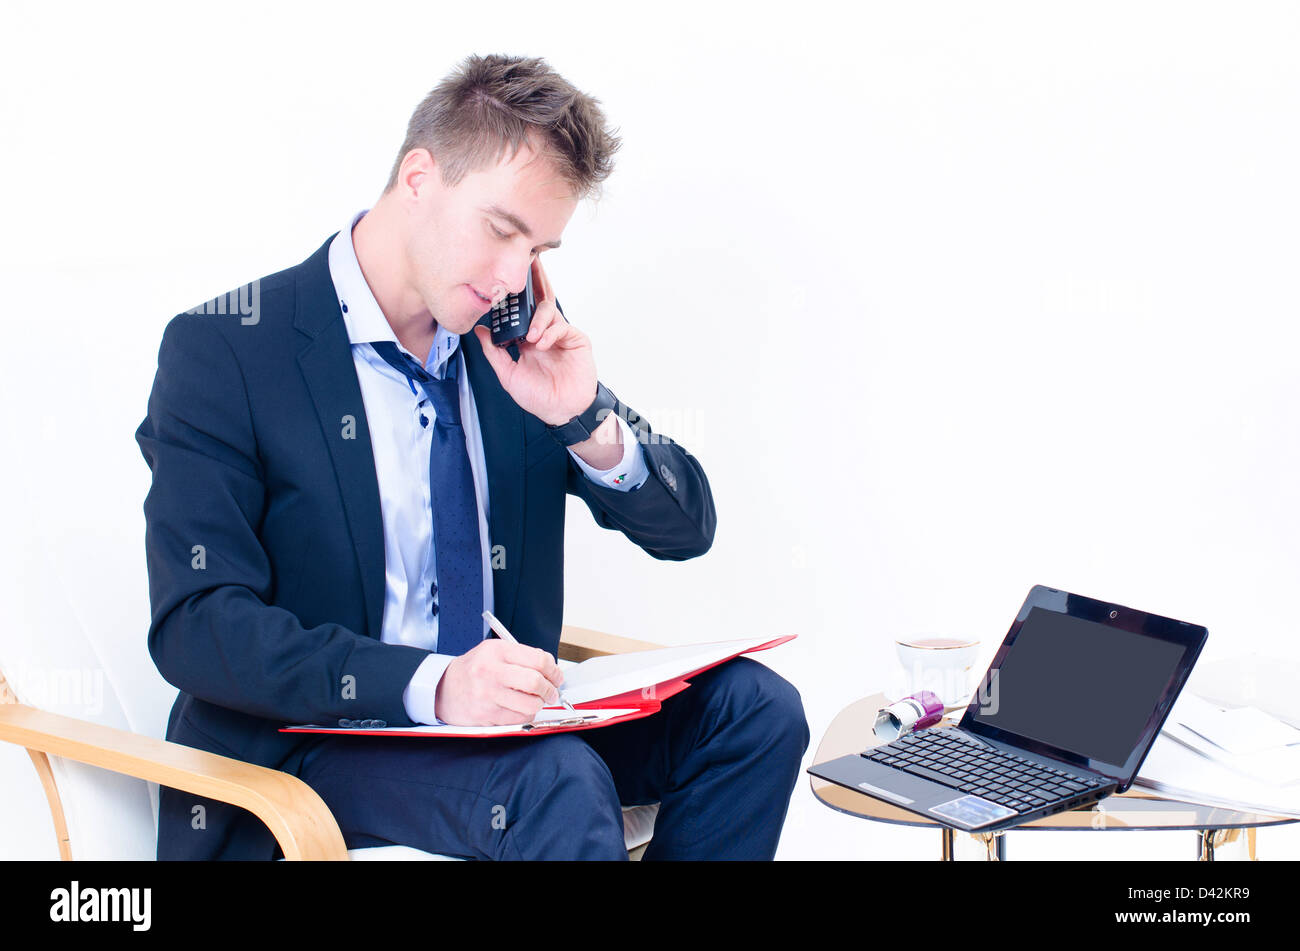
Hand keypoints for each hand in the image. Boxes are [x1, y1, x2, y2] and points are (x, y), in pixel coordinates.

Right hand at [433, 639, 565, 725]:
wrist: (442, 689)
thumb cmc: (474, 670)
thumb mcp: (494, 652)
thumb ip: (522, 657)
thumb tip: (552, 671)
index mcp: (497, 651)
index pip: (538, 659)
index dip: (554, 670)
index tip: (557, 676)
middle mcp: (491, 671)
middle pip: (535, 682)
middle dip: (550, 690)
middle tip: (551, 693)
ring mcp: (487, 695)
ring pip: (529, 704)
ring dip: (538, 705)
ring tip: (535, 701)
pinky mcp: (485, 715)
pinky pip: (517, 718)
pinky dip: (525, 715)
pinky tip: (520, 709)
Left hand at [472, 257, 597, 425]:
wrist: (560, 411)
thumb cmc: (537, 396)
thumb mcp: (507, 374)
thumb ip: (492, 351)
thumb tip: (479, 330)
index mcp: (528, 338)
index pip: (521, 310)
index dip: (515, 296)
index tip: (505, 281)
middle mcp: (545, 332)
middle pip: (540, 299)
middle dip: (535, 280)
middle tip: (530, 262)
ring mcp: (561, 334)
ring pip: (549, 310)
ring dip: (537, 320)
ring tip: (531, 337)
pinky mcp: (576, 340)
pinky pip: (562, 325)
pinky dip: (549, 332)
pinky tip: (542, 343)